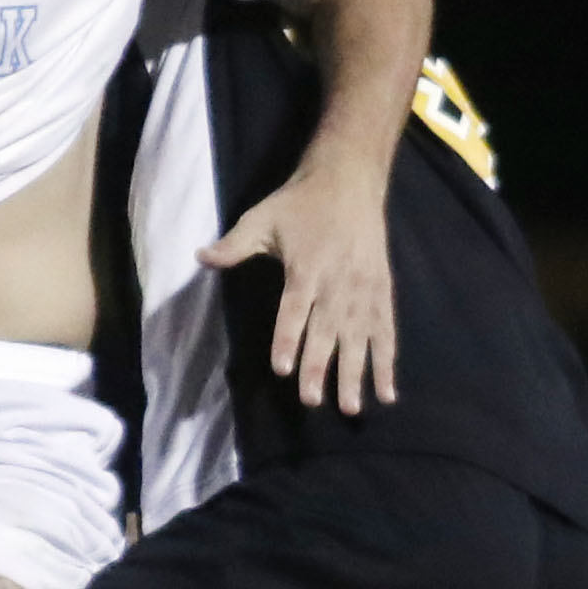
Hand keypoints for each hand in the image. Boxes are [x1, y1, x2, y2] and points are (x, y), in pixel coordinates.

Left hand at [202, 165, 396, 413]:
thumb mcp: (261, 218)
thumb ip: (233, 245)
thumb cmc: (299, 203)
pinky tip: (386, 392)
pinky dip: (387, 363)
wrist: (349, 180)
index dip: (288, 339)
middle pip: (326, 332)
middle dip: (318, 367)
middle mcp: (337, 284)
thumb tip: (200, 257)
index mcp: (306, 268)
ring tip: (350, 408)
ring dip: (356, 374)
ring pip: (359, 339)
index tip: (282, 368)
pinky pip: (385, 333)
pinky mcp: (382, 292)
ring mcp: (363, 290)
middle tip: (311, 401)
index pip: (294, 311)